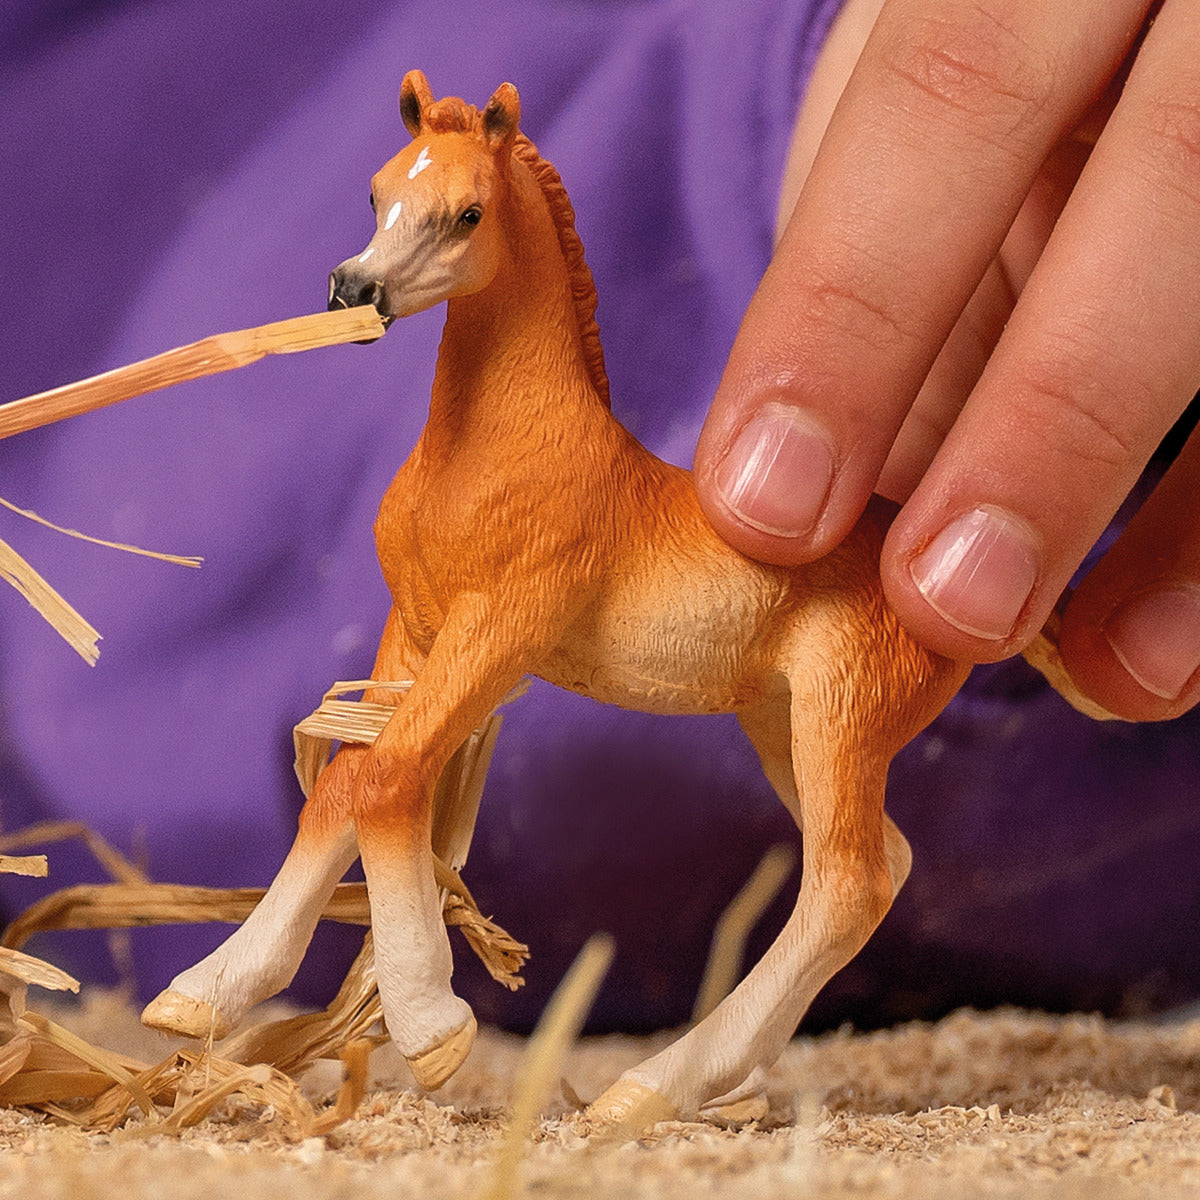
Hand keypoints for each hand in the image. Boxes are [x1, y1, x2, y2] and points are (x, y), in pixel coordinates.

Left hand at [694, 0, 1199, 720]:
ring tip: (1108, 672)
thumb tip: (838, 486)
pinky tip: (1168, 641)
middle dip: (1048, 420)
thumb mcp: (946, 99)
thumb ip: (896, 257)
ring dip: (1193, 517)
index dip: (853, 312)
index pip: (946, 97)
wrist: (1154, 4)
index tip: (766, 507)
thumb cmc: (1035, 49)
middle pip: (1168, 182)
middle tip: (947, 608)